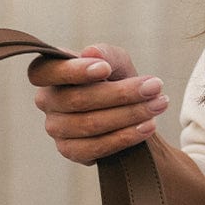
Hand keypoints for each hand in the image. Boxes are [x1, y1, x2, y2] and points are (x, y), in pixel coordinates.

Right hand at [28, 43, 169, 164]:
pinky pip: (96, 148)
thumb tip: (90, 53)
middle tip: (155, 86)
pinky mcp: (70, 151)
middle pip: (78, 100)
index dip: (74, 72)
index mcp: (48, 73)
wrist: (125, 113)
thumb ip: (106, 54)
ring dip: (129, 115)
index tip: (106, 69)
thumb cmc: (114, 80)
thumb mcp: (115, 61)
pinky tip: (148, 126)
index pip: (46, 72)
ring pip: (90, 124)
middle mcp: (46, 101)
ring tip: (158, 104)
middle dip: (121, 93)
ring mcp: (55, 129)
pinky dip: (125, 137)